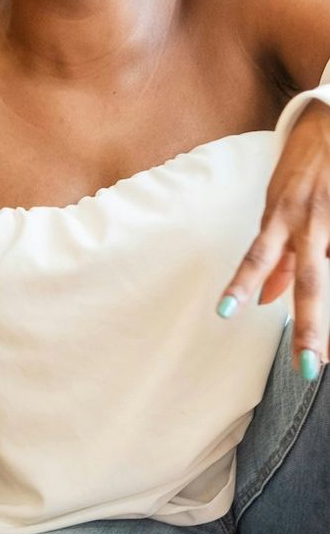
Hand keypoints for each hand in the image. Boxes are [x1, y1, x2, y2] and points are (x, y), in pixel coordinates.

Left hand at [220, 99, 329, 379]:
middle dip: (309, 325)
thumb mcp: (278, 204)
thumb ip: (276, 255)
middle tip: (308, 366)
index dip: (242, 286)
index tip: (224, 314)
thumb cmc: (303, 166)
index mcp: (280, 215)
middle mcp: (308, 217)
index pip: (258, 258)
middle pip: (309, 279)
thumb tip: (266, 299)